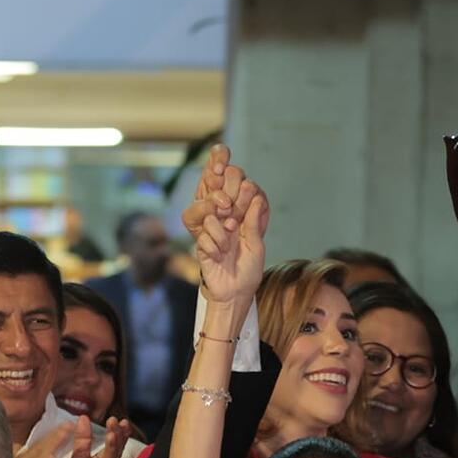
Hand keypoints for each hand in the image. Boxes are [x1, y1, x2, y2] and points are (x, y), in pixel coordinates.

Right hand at [182, 144, 267, 306]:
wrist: (234, 294)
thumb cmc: (248, 269)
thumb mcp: (257, 245)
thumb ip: (254, 222)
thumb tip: (257, 198)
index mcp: (239, 213)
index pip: (233, 184)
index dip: (226, 169)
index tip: (229, 164)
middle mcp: (222, 217)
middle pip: (217, 188)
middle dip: (229, 197)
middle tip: (233, 216)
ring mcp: (210, 228)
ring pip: (211, 212)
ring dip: (224, 230)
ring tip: (229, 245)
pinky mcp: (199, 241)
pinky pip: (206, 233)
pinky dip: (216, 245)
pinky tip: (220, 255)